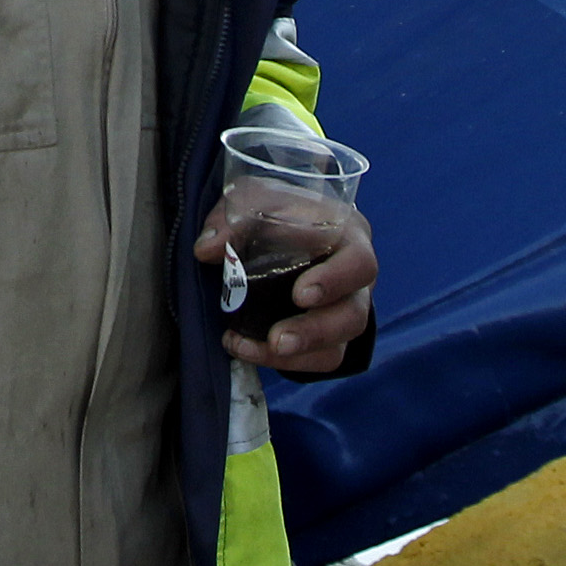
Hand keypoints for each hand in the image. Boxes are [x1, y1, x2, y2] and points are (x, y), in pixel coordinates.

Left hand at [195, 195, 376, 373]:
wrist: (282, 228)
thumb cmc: (277, 212)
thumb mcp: (254, 202)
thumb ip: (232, 220)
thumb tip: (207, 249)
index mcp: (349, 237)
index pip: (358, 262)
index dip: (334, 281)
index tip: (300, 294)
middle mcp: (356, 279)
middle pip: (353, 314)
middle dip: (315, 331)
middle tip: (278, 339)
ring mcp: (346, 311)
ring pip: (338, 347)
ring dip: (297, 355)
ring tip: (253, 349)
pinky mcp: (330, 338)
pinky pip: (319, 360)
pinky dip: (285, 364)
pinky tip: (246, 349)